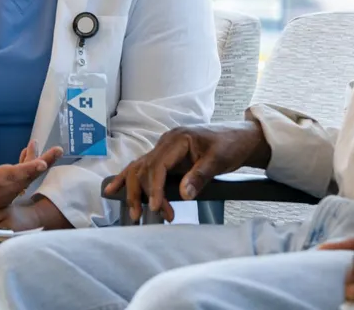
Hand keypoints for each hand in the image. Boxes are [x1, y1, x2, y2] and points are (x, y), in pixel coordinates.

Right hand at [0, 123, 62, 209]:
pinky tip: (28, 151)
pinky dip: (28, 167)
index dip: (27, 168)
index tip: (42, 163)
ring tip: (38, 144)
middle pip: (25, 177)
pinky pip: (22, 181)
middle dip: (43, 162)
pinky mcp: (6, 196)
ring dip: (35, 161)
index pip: (10, 175)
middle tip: (58, 150)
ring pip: (25, 178)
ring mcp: (4, 196)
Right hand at [104, 121, 269, 221]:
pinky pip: (143, 167)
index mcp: (177, 139)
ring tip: (133, 212)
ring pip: (140, 169)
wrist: (240, 137)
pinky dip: (128, 178)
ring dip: (135, 191)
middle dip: (144, 195)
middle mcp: (166, 142)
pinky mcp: (165, 156)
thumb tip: (183, 194)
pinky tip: (113, 189)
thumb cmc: (230, 145)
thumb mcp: (219, 160)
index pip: (158, 166)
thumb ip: (200, 176)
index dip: (155, 188)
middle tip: (149, 216)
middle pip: (144, 169)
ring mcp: (163, 148)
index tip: (157, 208)